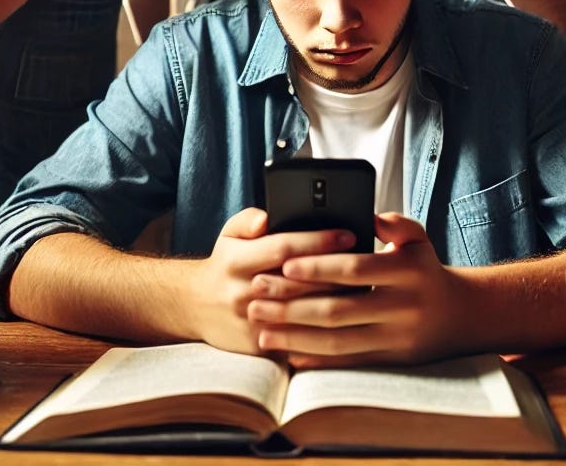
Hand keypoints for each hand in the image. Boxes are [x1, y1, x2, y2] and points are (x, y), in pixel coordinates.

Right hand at [187, 208, 356, 355]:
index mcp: (236, 260)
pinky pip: (298, 338)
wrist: (196, 307)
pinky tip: (349, 317)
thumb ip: (248, 219)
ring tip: (366, 286)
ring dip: (335, 299)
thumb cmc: (225, 263)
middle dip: (336, 271)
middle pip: (298, 282)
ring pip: (302, 312)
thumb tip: (268, 218)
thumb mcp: (229, 234)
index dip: (318, 241)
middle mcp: (241, 292)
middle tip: (369, 262)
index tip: (348, 234)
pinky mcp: (258, 347)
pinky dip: (324, 328)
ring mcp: (250, 323)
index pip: (283, 247)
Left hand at [249, 214, 462, 367]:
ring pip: (337, 342)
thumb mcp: (418, 238)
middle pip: (339, 310)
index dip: (319, 268)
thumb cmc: (425, 269)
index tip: (285, 264)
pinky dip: (314, 360)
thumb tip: (367, 217)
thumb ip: (394, 223)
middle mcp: (403, 308)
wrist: (459, 315)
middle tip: (257, 295)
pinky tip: (287, 352)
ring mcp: (396, 339)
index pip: (356, 269)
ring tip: (261, 327)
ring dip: (294, 335)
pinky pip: (346, 363)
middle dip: (292, 305)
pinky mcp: (389, 362)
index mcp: (408, 271)